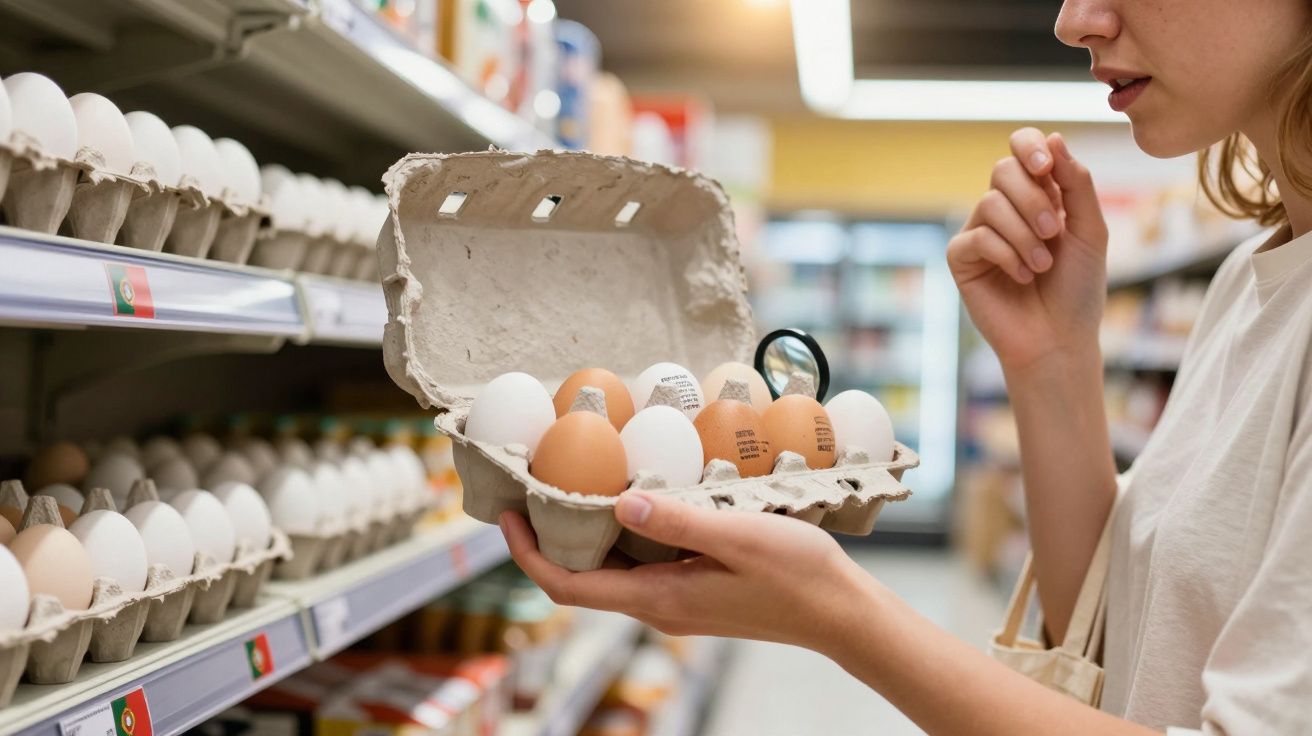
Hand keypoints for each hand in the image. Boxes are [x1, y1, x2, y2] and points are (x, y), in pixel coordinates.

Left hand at [500, 492, 870, 652]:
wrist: (841, 614)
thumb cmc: (797, 576)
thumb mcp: (738, 537)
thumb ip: (678, 521)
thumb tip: (617, 503)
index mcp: (658, 597)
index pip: (568, 585)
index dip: (527, 553)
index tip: (506, 514)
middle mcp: (658, 605)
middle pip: (580, 577)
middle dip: (547, 537)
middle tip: (533, 484)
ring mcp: (675, 600)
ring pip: (609, 569)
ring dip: (584, 532)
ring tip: (573, 481)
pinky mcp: (694, 589)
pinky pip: (640, 562)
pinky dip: (622, 531)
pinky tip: (635, 495)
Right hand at [947, 129, 1108, 371]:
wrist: (1058, 339)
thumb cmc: (1078, 289)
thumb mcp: (1090, 231)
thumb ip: (1076, 184)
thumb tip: (1054, 137)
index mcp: (1039, 195)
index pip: (1022, 149)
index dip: (1028, 146)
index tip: (1046, 165)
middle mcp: (1006, 209)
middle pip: (1003, 170)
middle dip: (1033, 199)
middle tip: (1054, 233)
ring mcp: (981, 232)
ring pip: (991, 204)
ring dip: (1024, 235)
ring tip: (1041, 266)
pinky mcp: (962, 259)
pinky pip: (977, 237)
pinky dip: (1006, 255)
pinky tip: (1021, 277)